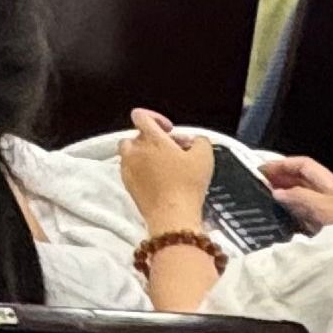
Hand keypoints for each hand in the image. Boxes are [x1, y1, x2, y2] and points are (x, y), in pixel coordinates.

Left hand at [118, 109, 215, 228]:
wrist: (172, 216)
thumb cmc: (186, 186)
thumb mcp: (204, 156)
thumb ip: (201, 140)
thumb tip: (196, 141)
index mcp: (151, 139)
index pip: (141, 116)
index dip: (156, 118)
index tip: (169, 130)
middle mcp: (135, 151)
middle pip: (138, 135)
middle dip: (156, 139)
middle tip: (174, 151)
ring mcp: (128, 167)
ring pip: (132, 151)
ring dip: (146, 153)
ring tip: (165, 165)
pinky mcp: (127, 184)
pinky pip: (131, 169)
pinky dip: (142, 169)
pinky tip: (159, 179)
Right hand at [260, 154, 332, 230]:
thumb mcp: (325, 207)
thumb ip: (300, 198)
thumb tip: (277, 192)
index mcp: (331, 185)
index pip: (305, 165)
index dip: (283, 164)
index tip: (261, 170)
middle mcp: (331, 197)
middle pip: (303, 182)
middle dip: (282, 180)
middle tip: (259, 185)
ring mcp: (332, 216)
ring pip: (305, 201)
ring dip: (287, 198)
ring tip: (266, 202)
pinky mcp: (332, 234)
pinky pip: (308, 220)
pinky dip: (294, 217)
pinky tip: (285, 223)